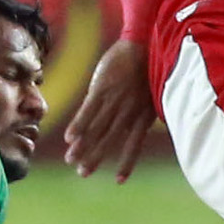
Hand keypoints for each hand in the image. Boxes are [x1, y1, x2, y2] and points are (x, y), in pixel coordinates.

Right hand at [62, 39, 164, 181]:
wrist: (144, 42)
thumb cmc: (151, 66)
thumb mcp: (153, 92)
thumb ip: (145, 110)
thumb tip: (144, 125)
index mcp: (144, 114)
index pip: (134, 144)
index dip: (127, 163)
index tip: (119, 181)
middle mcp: (128, 111)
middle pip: (109, 140)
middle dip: (95, 158)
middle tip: (82, 173)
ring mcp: (114, 100)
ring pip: (97, 128)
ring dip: (83, 146)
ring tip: (71, 160)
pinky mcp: (102, 88)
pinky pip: (88, 110)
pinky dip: (79, 125)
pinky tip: (69, 138)